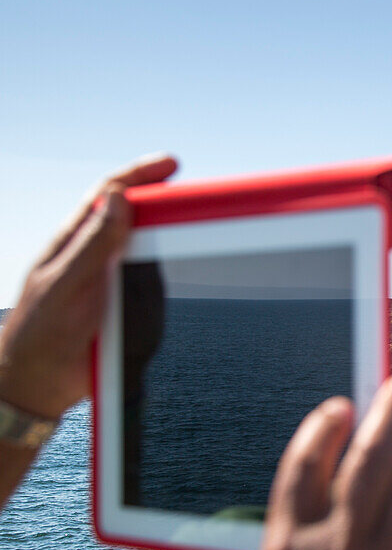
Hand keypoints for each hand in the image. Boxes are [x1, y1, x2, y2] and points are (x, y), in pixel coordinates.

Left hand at [0, 154, 177, 419]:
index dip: (140, 175)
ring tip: (187, 245)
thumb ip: (92, 244)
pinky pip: (155, 289)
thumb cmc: (39, 333)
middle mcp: (96, 255)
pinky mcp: (125, 307)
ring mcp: (112, 281)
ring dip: (169, 247)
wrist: (39, 384)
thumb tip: (118, 198)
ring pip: (150, 253)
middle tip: (196, 203)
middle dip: (165, 205)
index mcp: (74, 241)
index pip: (109, 194)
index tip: (172, 165)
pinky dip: (165, 284)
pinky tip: (170, 288)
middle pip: (136, 218)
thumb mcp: (63, 285)